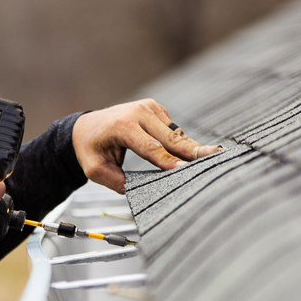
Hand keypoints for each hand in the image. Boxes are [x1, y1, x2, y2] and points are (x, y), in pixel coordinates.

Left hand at [71, 99, 221, 193]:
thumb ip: (117, 181)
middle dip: (192, 150)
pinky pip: (173, 129)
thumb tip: (140, 193)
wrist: (85, 127)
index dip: (169, 161)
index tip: (184, 170)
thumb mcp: (95, 169)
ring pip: (176, 133)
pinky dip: (183, 141)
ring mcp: (149, 108)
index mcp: (122, 126)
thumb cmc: (90, 148)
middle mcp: (138, 112)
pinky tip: (196, 153)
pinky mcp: (157, 109)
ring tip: (214, 157)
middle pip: (170, 138)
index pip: (151, 148)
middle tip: (216, 157)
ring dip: (192, 147)